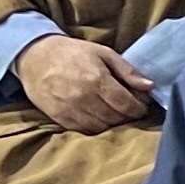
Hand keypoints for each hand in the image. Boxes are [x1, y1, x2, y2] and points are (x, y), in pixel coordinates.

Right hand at [16, 33, 156, 132]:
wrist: (35, 57)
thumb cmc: (72, 52)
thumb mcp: (103, 53)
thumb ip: (127, 70)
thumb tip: (149, 86)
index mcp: (97, 80)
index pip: (126, 104)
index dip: (139, 108)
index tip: (142, 105)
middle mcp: (84, 98)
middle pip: (116, 118)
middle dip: (128, 116)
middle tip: (131, 109)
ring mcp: (70, 110)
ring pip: (102, 127)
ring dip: (114, 124)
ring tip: (116, 113)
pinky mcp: (59, 118)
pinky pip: (85, 131)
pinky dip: (97, 128)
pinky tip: (100, 118)